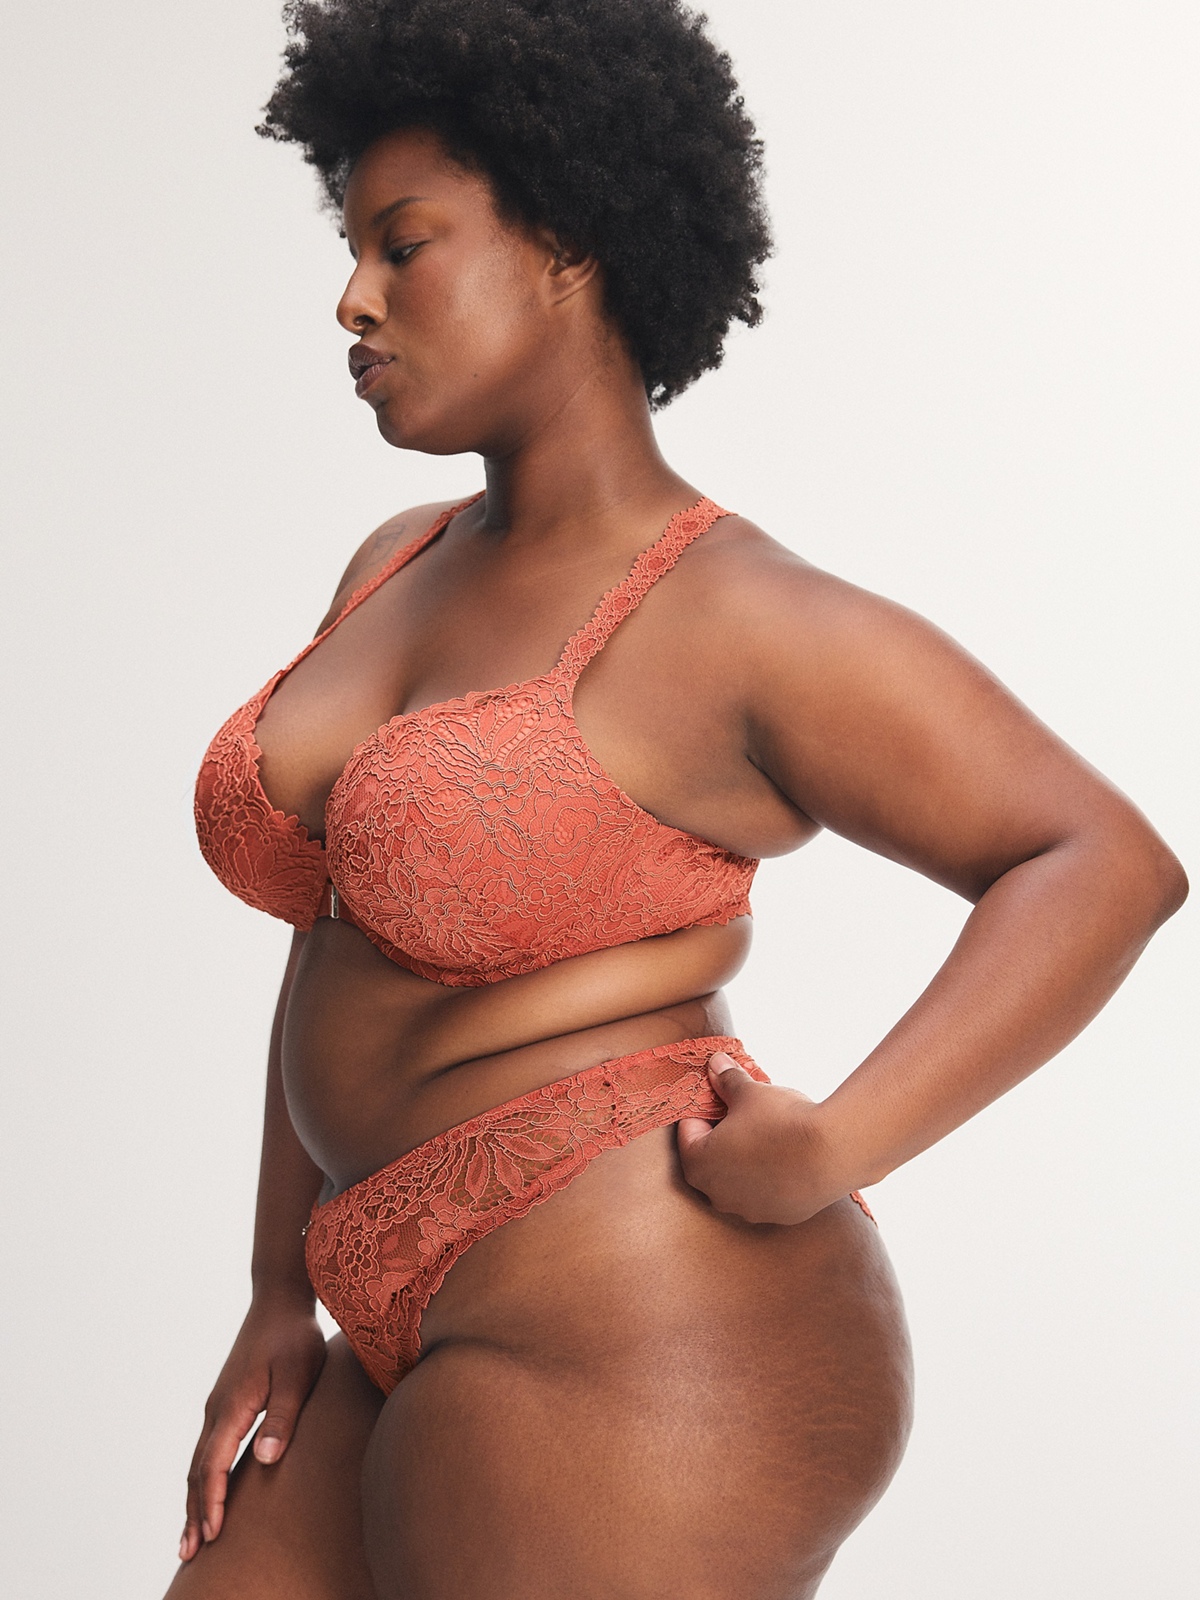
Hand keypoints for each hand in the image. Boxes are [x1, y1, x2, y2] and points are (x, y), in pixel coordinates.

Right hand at [179, 1291, 325, 1561]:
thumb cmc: (294, 1337)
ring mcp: (219, 1405)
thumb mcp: (298, 1375)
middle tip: (188, 1553)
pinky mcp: (227, 1401)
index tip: (212, 1537)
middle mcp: (218, 1409)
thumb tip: (265, 1461)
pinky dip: (202, 1477)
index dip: (212, 1503)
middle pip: (197, 1471)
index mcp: (232, 1406)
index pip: (214, 1465)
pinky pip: (207, 1448)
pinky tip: (209, 1490)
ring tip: (192, 1536)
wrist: (279, 1299)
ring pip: (198, 1461)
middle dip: (193, 1512)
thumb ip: (283, 1417)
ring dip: (194, 1499)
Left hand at [677, 1052, 850, 1224]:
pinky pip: (764, 1193)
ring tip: (766, 1135)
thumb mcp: (748, 1093)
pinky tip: (786, 1157)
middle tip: (742, 1114)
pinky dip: (768, 1177)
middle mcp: (717, 1195)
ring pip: (736, 1180)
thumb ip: (726, 1080)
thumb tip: (714, 1063)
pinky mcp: (777, 1216)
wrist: (832, 1153)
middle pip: (709, 1160)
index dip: (703, 1110)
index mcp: (699, 1164)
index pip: (687, 1133)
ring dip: (744, 1159)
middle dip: (721, 1137)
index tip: (721, 1098)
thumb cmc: (781, 1121)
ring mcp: (748, 1210)